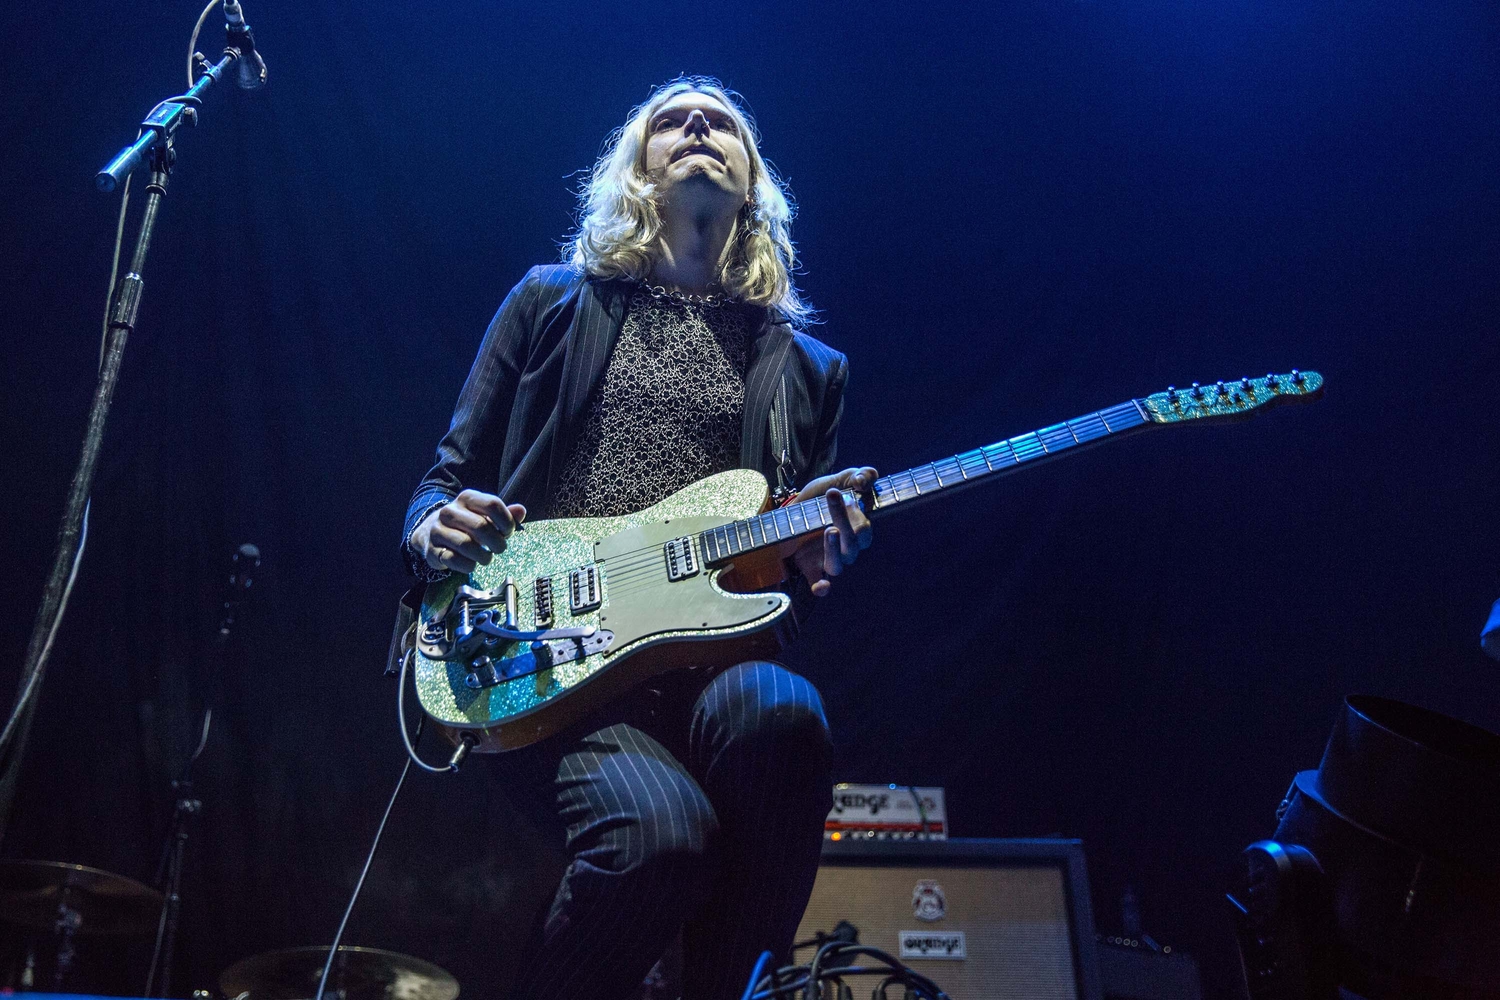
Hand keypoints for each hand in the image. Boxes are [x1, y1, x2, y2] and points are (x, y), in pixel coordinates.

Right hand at [412, 489, 526, 574]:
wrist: (430, 532)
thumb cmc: (466, 524)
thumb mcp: (484, 514)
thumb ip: (505, 514)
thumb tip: (521, 511)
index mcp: (466, 498)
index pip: (492, 504)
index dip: (506, 521)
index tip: (508, 532)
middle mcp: (450, 511)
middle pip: (481, 526)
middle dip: (497, 542)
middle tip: (500, 548)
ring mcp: (438, 530)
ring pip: (466, 545)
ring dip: (483, 556)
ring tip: (486, 557)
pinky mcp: (432, 549)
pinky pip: (454, 560)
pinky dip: (468, 566)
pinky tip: (471, 564)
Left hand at [790, 466, 876, 596]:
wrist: (794, 511)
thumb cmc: (822, 497)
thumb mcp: (838, 480)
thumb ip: (858, 475)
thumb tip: (866, 477)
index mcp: (857, 529)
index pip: (864, 527)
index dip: (858, 512)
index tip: (845, 489)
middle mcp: (847, 548)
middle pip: (853, 543)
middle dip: (844, 519)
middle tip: (832, 496)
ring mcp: (829, 559)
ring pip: (838, 564)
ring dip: (834, 548)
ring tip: (829, 531)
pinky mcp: (811, 568)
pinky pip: (819, 583)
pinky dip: (821, 587)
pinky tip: (821, 587)